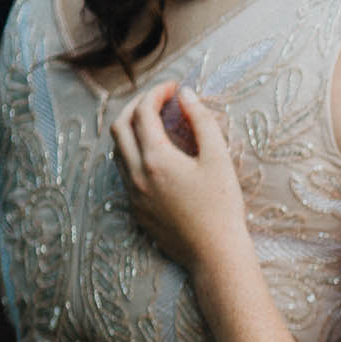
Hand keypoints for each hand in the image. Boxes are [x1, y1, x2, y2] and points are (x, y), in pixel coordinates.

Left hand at [110, 82, 250, 274]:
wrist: (214, 253)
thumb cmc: (222, 207)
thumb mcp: (218, 160)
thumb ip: (202, 122)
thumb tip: (187, 95)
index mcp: (156, 158)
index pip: (144, 112)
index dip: (157, 93)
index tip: (174, 88)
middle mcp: (136, 173)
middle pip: (120, 126)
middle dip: (136, 106)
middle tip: (159, 100)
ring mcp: (133, 192)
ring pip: (117, 149)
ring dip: (131, 129)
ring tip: (155, 123)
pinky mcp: (136, 208)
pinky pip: (124, 171)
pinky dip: (133, 152)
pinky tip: (155, 155)